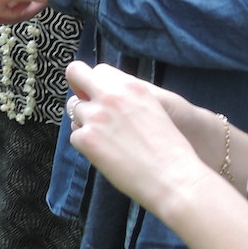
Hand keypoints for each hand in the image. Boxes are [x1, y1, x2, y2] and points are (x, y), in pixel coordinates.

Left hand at [63, 60, 212, 217]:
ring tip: (109, 142)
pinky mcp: (87, 138)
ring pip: (73, 111)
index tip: (99, 97)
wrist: (174, 178)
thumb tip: (100, 94)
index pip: (99, 70)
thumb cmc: (167, 148)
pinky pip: (75, 137)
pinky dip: (87, 147)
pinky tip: (107, 156)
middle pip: (75, 73)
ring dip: (85, 123)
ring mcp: (96, 116)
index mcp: (130, 85)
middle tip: (86, 106)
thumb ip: (127, 98)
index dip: (97, 84)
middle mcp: (110, 95)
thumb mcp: (152, 108)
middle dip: (77, 86)